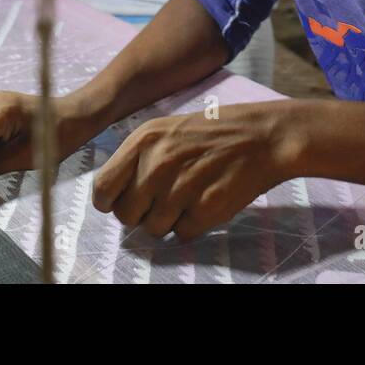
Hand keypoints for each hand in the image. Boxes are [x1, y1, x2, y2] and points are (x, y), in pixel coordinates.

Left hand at [92, 102, 295, 241]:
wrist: (262, 136)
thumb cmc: (213, 132)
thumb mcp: (166, 130)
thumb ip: (137, 158)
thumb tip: (114, 194)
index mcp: (143, 141)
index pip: (102, 188)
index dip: (110, 202)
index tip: (123, 201)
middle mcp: (157, 164)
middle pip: (127, 215)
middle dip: (142, 213)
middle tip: (163, 198)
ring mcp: (181, 188)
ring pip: (154, 229)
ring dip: (169, 220)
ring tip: (189, 195)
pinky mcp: (205, 209)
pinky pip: (183, 234)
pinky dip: (193, 224)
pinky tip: (206, 200)